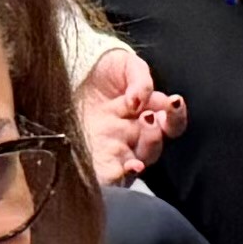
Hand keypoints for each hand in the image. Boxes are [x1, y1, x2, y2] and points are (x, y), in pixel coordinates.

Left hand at [71, 45, 183, 185]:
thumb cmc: (100, 70)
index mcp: (146, 113)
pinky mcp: (94, 161)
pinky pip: (110, 178)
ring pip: (136, 165)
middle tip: (146, 118)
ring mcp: (113, 149)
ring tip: (135, 155)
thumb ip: (139, 78)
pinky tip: (121, 172)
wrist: (67, 70)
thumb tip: (141, 99)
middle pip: (154, 148)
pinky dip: (118, 179)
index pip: (171, 123)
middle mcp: (132, 135)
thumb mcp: (124, 64)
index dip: (175, 117)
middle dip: (155, 137)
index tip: (172, 103)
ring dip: (139, 162)